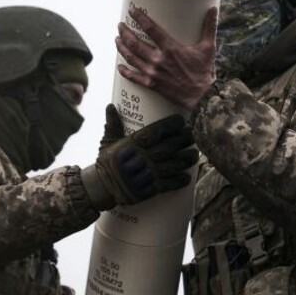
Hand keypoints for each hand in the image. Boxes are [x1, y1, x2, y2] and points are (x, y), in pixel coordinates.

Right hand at [81, 113, 197, 209]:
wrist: (101, 187)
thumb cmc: (106, 162)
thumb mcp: (108, 142)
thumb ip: (113, 125)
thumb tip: (110, 105)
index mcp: (133, 144)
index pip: (156, 131)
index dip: (171, 125)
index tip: (181, 121)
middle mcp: (142, 157)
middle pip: (169, 146)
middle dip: (184, 140)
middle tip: (192, 135)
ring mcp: (147, 173)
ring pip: (173, 164)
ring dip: (186, 159)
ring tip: (194, 154)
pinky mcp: (150, 189)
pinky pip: (169, 184)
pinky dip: (179, 180)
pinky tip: (187, 176)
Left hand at [117, 4, 216, 110]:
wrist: (201, 96)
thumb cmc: (204, 71)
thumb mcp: (208, 47)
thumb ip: (209, 27)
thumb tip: (213, 9)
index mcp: (171, 48)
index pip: (150, 28)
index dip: (139, 18)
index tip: (132, 10)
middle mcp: (159, 59)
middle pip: (135, 43)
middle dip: (125, 32)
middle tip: (121, 25)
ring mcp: (153, 72)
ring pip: (131, 57)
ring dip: (122, 47)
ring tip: (118, 39)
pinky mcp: (152, 84)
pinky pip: (134, 77)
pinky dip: (125, 71)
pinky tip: (120, 66)